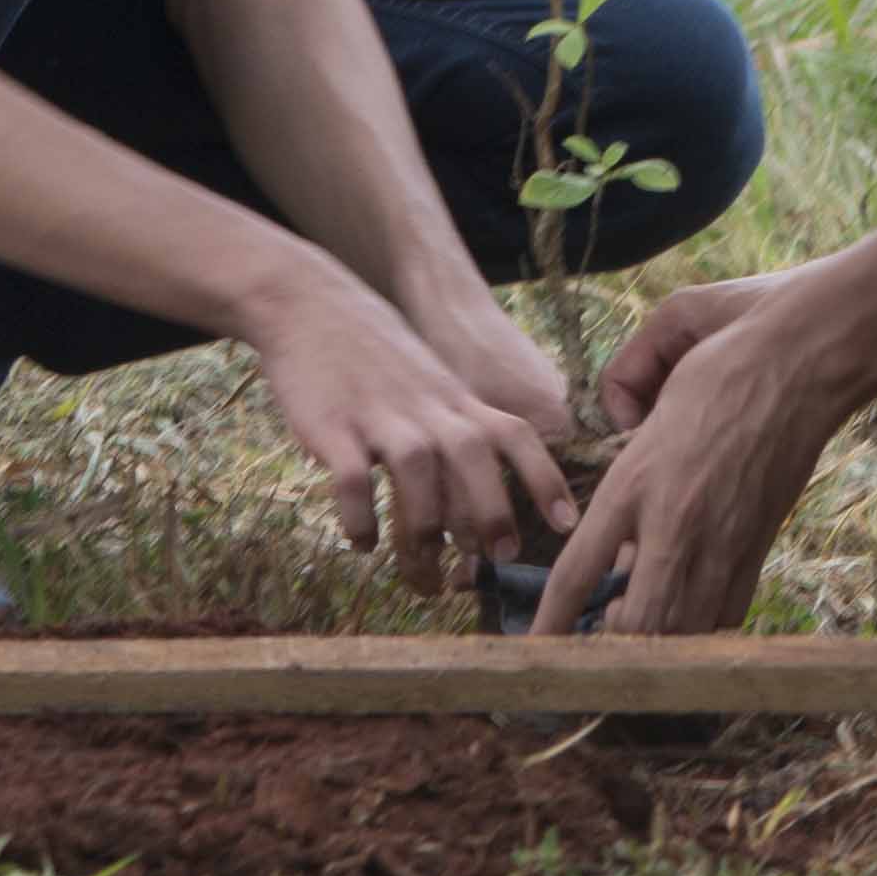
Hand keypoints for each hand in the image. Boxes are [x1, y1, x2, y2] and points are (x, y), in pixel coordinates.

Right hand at [253, 282, 567, 588]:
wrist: (310, 305)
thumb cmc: (374, 357)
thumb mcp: (429, 385)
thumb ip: (454, 431)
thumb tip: (477, 507)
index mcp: (454, 400)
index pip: (513, 435)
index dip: (544, 479)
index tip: (566, 524)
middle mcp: (425, 407)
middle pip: (473, 453)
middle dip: (493, 509)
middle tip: (500, 557)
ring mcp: (378, 414)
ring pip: (416, 469)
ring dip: (424, 526)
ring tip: (423, 570)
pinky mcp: (331, 426)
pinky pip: (353, 478)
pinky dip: (361, 518)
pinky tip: (364, 544)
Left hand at [544, 272, 850, 635]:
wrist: (803, 358)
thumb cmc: (724, 360)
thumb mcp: (654, 398)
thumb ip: (626, 438)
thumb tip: (622, 464)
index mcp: (636, 481)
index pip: (578, 572)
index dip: (552, 623)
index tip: (536, 652)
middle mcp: (676, 522)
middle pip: (637, 627)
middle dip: (611, 650)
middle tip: (599, 638)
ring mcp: (724, 540)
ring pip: (684, 632)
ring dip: (658, 643)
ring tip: (643, 628)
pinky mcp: (761, 544)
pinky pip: (726, 614)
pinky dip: (701, 629)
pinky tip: (690, 614)